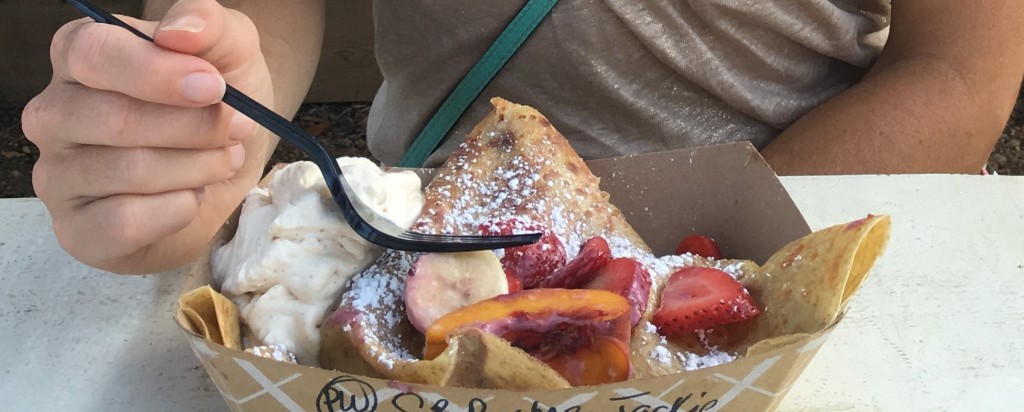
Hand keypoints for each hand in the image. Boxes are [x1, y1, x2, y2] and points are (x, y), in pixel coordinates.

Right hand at [23, 0, 275, 273]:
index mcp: (80, 58)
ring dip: (197, 167)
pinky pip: (123, 223)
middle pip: (115, 118)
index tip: (215, 86)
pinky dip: (178, 209)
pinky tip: (194, 196)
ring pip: (128, 171)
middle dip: (195, 127)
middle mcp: (55, 115)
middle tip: (238, 129)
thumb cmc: (218, 101)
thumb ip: (209, 23)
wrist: (234, 163)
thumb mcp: (231, 50)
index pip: (92, 55)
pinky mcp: (78, 231)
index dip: (158, 73)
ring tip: (224, 159)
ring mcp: (58, 176)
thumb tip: (180, 30)